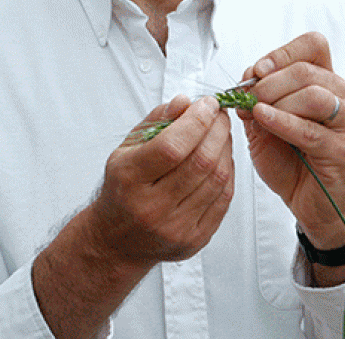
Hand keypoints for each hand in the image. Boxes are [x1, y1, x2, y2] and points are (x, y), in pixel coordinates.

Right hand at [91, 94, 234, 264]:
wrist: (116, 240)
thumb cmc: (123, 190)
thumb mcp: (126, 150)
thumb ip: (156, 121)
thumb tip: (184, 102)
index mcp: (130, 180)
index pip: (172, 147)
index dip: (196, 121)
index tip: (207, 104)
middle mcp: (152, 207)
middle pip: (200, 162)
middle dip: (217, 130)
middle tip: (219, 115)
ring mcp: (175, 227)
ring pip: (217, 179)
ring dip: (226, 149)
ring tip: (221, 133)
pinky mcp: (195, 238)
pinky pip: (224, 199)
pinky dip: (228, 172)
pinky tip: (222, 158)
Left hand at [239, 32, 344, 250]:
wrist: (308, 203)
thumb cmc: (290, 161)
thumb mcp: (265, 123)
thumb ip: (258, 99)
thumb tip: (246, 77)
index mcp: (327, 82)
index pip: (313, 46)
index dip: (282, 53)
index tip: (257, 70)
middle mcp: (343, 97)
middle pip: (307, 70)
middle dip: (269, 82)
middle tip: (247, 97)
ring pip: (312, 95)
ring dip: (277, 101)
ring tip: (257, 112)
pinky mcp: (343, 149)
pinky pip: (309, 129)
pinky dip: (281, 121)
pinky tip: (263, 120)